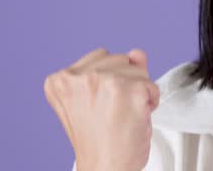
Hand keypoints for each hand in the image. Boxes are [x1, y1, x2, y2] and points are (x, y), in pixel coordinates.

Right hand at [44, 48, 159, 170]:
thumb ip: (115, 70)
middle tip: (111, 113)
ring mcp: (105, 81)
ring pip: (138, 70)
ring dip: (137, 92)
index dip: (108, 81)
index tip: (100, 104)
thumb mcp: (95, 100)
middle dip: (124, 83)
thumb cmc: (98, 143)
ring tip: (122, 115)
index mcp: (61, 80)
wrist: (104, 170)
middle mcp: (80, 77)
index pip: (100, 57)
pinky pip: (151, 86)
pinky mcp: (130, 91)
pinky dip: (150, 102)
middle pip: (120, 59)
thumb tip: (137, 53)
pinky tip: (134, 118)